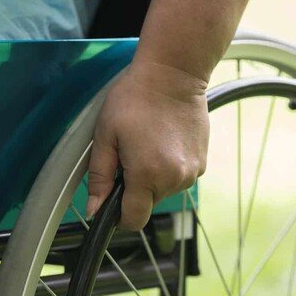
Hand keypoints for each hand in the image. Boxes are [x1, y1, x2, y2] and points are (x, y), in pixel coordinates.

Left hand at [85, 60, 208, 229]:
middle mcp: (174, 178)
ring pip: (164, 190)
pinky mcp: (202, 163)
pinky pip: (180, 177)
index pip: (134, 220)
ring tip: (149, 143)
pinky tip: (164, 141)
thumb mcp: (105, 135)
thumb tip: (94, 209)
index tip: (113, 201)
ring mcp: (192, 172)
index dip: (119, 216)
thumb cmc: (136, 98)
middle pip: (148, 203)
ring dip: (154, 177)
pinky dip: (170, 167)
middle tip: (129, 154)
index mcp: (146, 174)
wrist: (173, 75)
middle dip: (135, 188)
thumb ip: (99, 177)